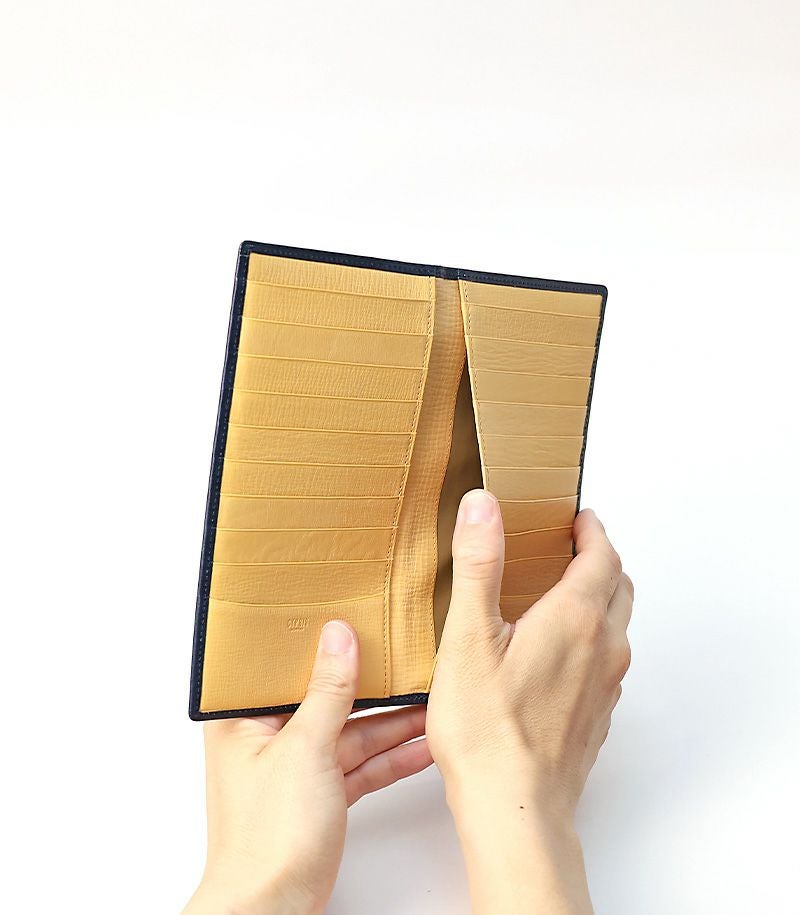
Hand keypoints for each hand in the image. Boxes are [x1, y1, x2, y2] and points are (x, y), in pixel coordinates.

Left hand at [184, 621, 432, 914]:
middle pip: (325, 697)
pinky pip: (359, 765)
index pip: (283, 666)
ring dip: (390, 723)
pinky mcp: (319, 796)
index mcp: (243, 720)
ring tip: (430, 700)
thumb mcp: (305, 748)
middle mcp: (267, 740)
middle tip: (403, 658)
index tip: (353, 616)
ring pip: (350, 732)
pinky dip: (390, 758)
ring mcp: (296, 768)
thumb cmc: (267, 838)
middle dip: (368, 684)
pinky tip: (422, 746)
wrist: (272, 910)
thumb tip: (339, 637)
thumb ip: (327, 689)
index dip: (318, 641)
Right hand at [427, 490, 632, 913]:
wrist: (516, 809)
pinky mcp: (597, 716)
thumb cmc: (488, 729)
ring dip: (599, 599)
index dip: (593, 531)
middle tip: (573, 548)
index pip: (603, 556)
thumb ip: (479, 565)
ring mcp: (605, 686)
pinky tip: (556, 654)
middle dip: (601, 560)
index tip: (579, 518)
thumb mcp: (469, 636)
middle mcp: (603, 649)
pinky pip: (606, 662)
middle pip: (619, 587)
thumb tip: (484, 506)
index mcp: (576, 619)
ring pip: (617, 626)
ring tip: (561, 595)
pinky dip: (593, 639)